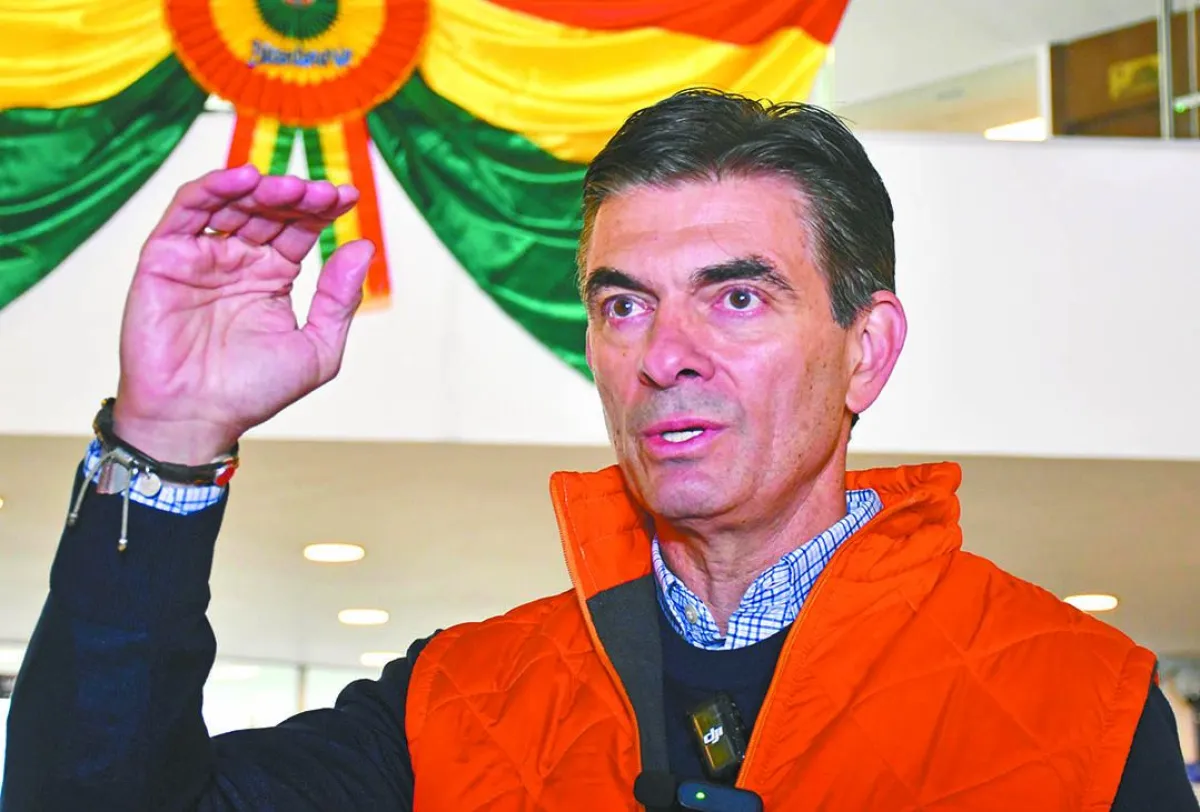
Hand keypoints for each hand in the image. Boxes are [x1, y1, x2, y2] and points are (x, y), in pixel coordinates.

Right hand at [112, 165, 372, 463]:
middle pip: (270, 209)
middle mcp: (238, 260)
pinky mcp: (165, 257)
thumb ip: (339, 299)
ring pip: (232, 202)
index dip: (323, 207)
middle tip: (321, 191)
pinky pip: (186, 210)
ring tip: (290, 187)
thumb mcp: (316, 349)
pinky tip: (245, 179)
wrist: (195, 418)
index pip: (301, 227)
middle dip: (298, 195)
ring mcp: (201, 256)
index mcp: (273, 276)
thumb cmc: (254, 392)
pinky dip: (213, 187)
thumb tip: (364, 246)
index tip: (349, 196)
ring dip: (262, 187)